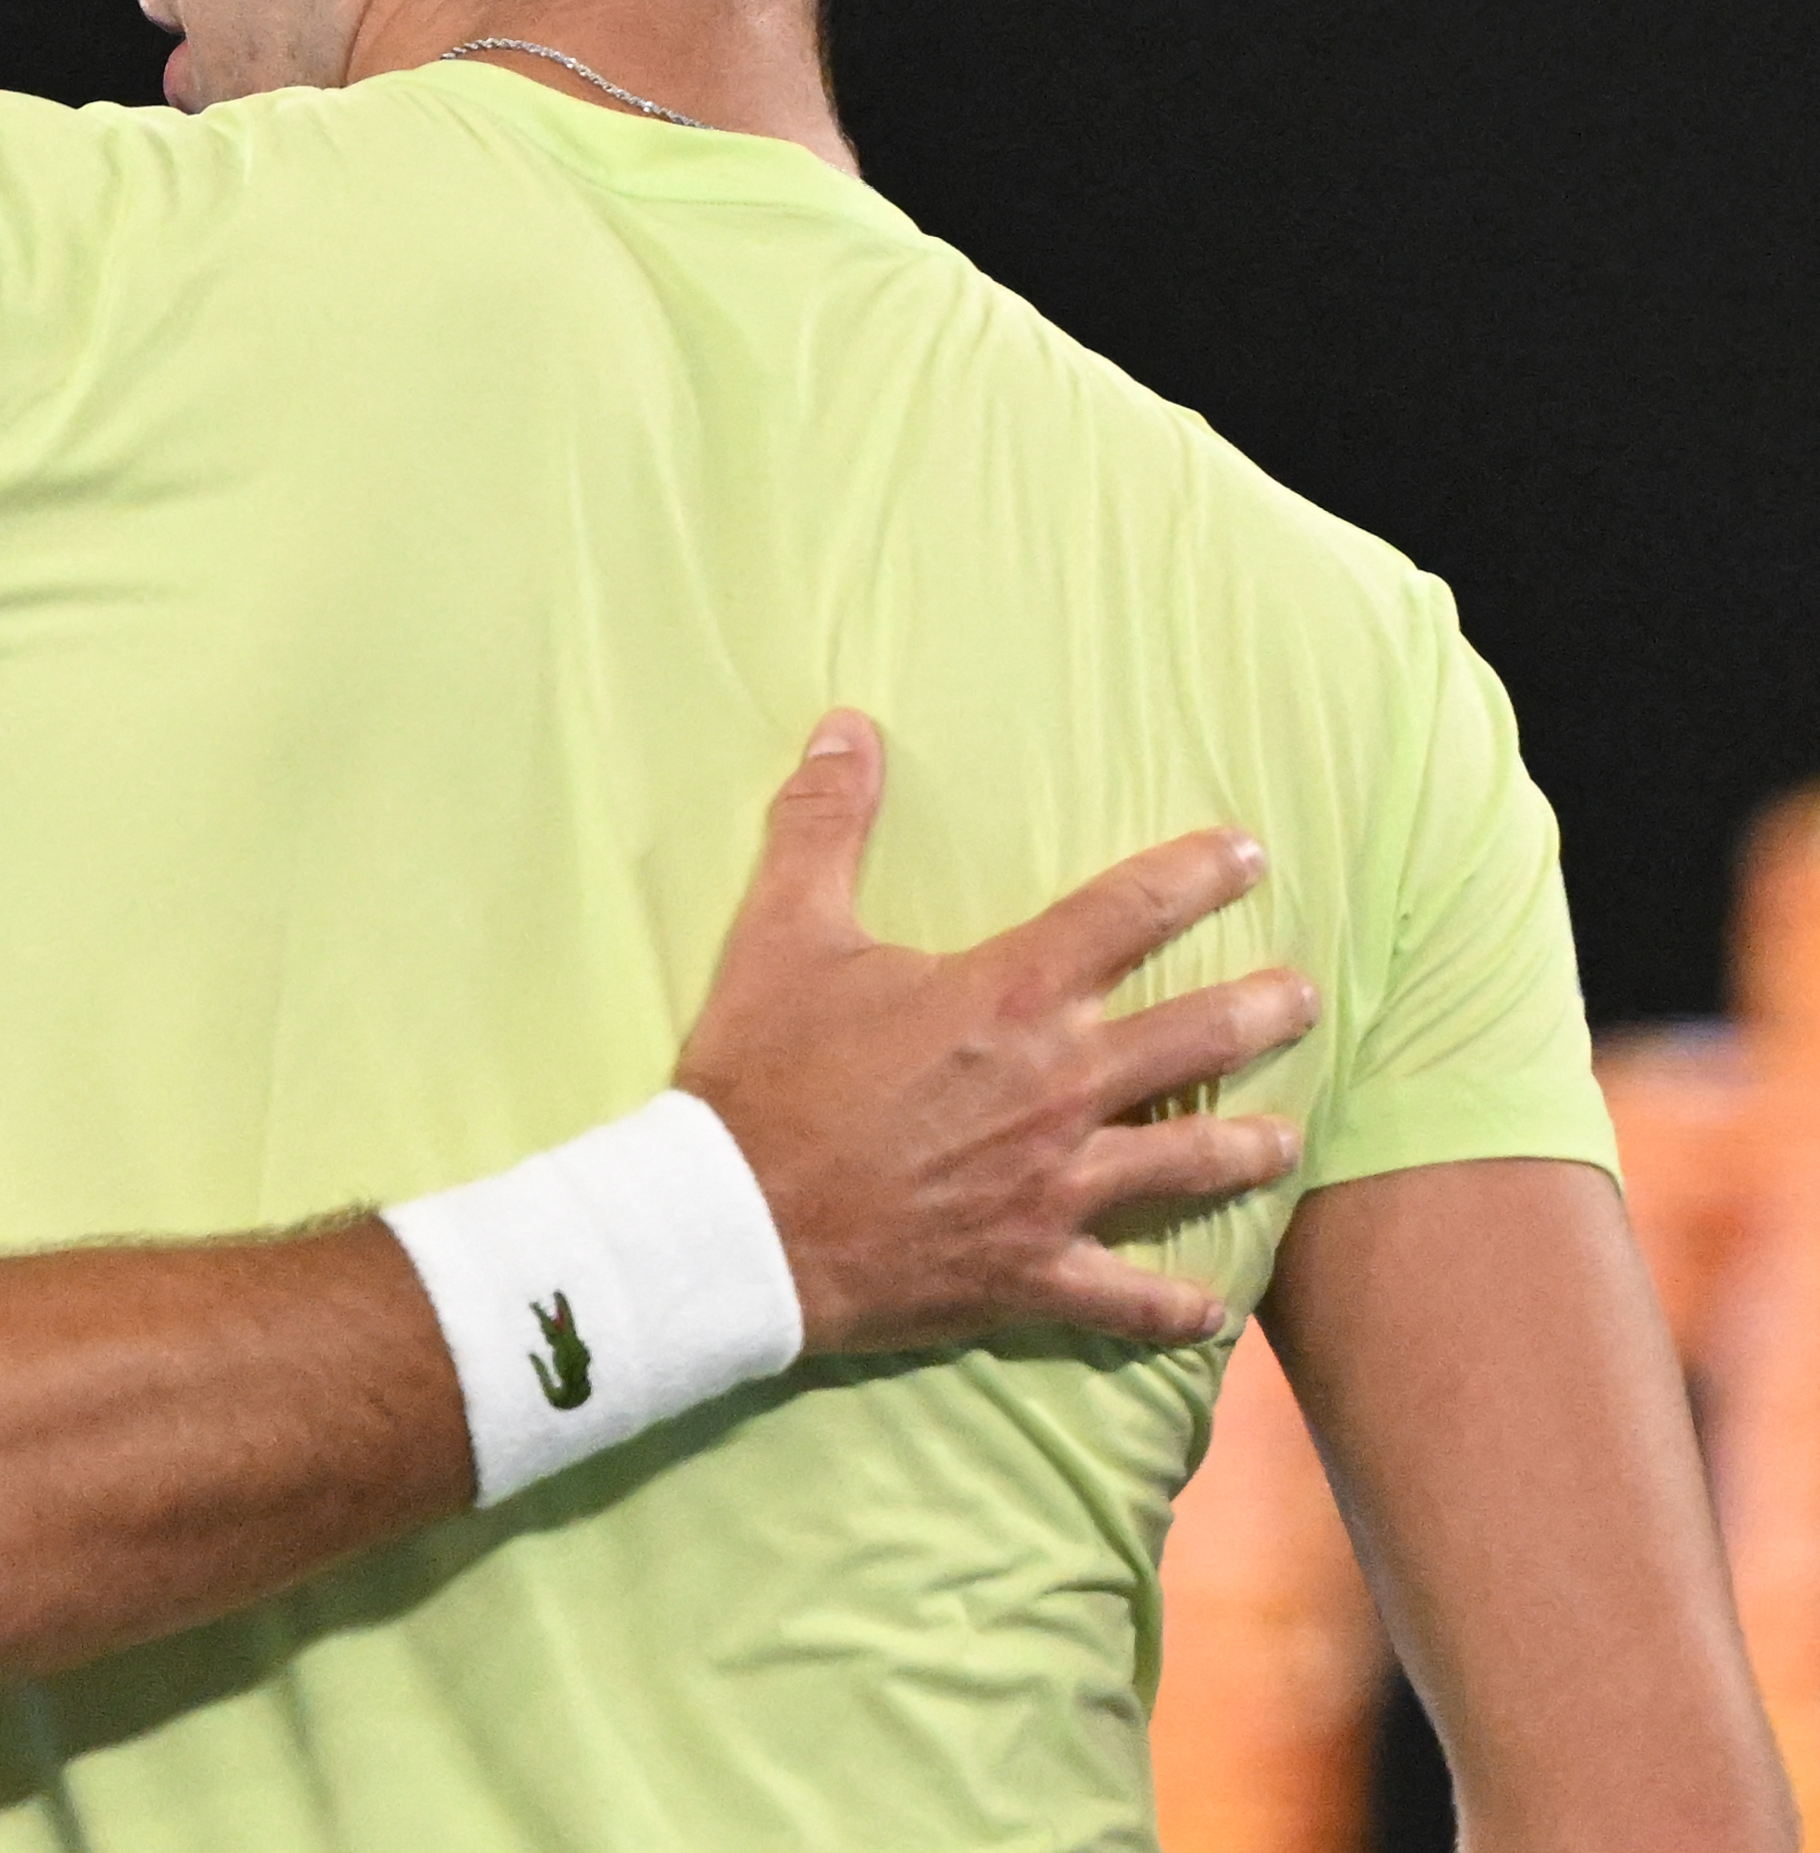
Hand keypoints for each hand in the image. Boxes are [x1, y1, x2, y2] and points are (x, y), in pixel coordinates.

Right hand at [677, 711, 1312, 1353]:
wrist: (734, 1224)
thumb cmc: (763, 1074)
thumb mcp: (782, 933)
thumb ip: (824, 824)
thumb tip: (847, 725)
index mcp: (1009, 996)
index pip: (1130, 913)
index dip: (1198, 875)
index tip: (1249, 856)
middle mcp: (1059, 1086)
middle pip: (1198, 1036)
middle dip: (1263, 1011)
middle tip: (1303, 998)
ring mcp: (1058, 1186)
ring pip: (1192, 1161)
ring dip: (1250, 1147)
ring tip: (1286, 1139)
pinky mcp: (1034, 1270)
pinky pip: (1129, 1298)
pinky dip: (1173, 1309)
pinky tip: (1208, 1311)